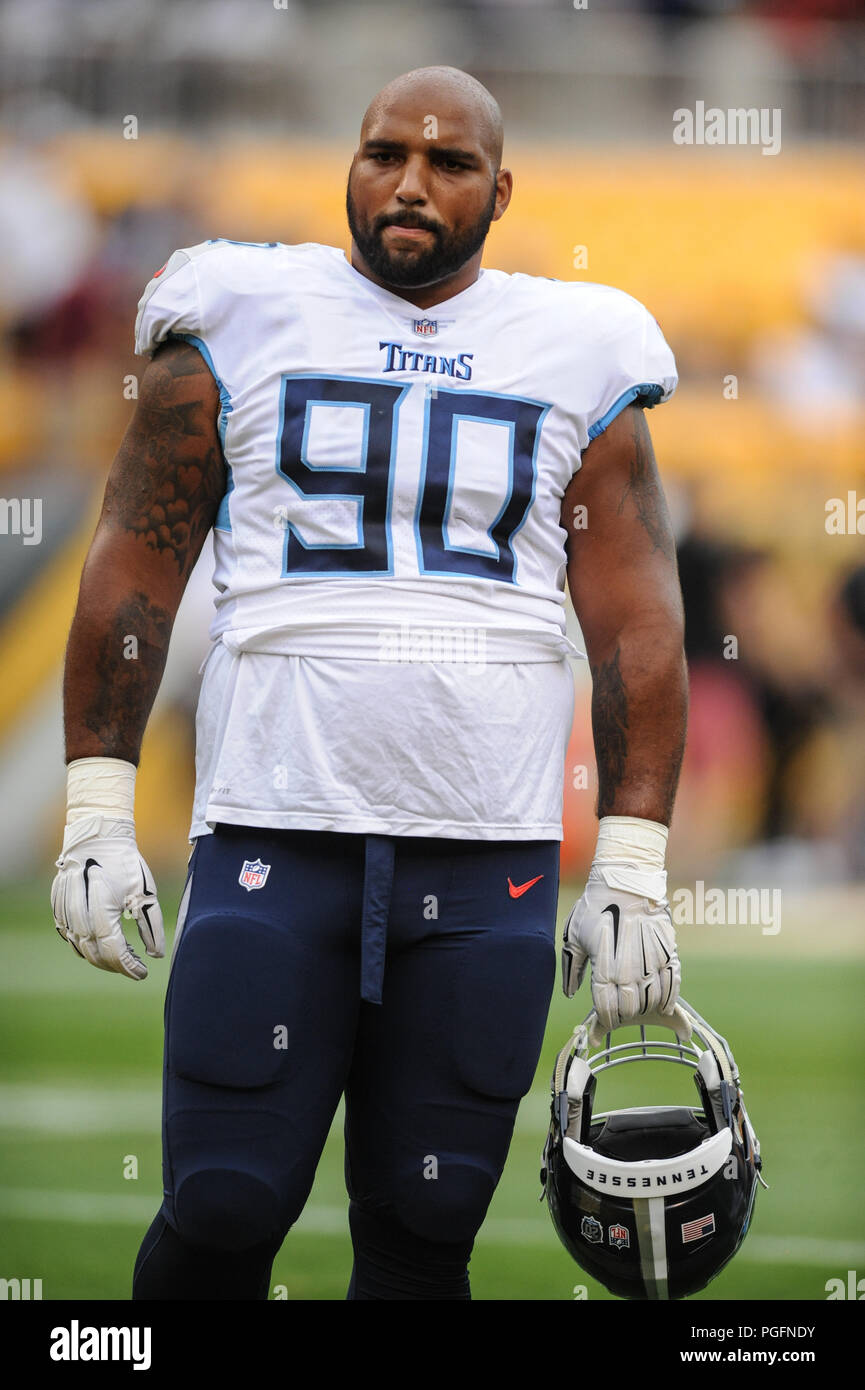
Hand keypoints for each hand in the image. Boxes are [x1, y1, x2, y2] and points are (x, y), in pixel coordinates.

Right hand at [51, 815, 164, 979]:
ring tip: (122, 956)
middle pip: (96, 955)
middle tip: (134, 966)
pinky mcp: (58, 909)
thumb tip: (155, 956)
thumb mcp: (145, 893)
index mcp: (102, 912)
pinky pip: (70, 937)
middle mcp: (79, 916)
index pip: (114, 952)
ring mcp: (65, 913)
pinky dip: (86, 946)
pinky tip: (102, 943)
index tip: (143, 973)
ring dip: (101, 958)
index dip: (129, 967)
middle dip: (117, 966)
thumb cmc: (124, 863)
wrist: (97, 838)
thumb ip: (151, 927)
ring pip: (81, 949)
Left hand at [562, 861, 681, 1043]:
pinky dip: (669, 999)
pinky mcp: (669, 953)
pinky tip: (664, 1006)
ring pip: (652, 1000)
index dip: (606, 1018)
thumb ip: (571, 968)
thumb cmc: (594, 907)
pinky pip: (673, 984)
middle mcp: (630, 969)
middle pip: (630, 1007)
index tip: (605, 1019)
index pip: (607, 1006)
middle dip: (625, 1014)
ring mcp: (652, 962)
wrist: (625, 880)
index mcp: (604, 967)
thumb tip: (569, 993)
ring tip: (638, 1006)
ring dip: (645, 1008)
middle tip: (621, 1011)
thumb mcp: (573, 936)